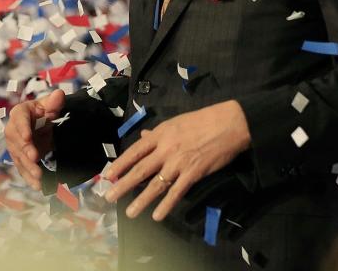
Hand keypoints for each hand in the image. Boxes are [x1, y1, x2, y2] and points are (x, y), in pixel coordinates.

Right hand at [4, 89, 64, 190]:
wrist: (42, 124)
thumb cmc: (44, 111)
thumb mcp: (50, 105)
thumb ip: (55, 102)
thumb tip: (59, 94)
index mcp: (19, 113)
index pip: (19, 120)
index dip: (23, 129)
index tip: (28, 138)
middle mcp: (13, 130)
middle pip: (17, 142)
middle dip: (26, 151)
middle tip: (35, 158)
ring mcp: (14, 146)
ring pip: (19, 157)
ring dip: (27, 167)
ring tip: (39, 177)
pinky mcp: (19, 158)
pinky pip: (22, 168)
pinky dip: (29, 177)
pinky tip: (37, 185)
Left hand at [103, 100, 250, 220]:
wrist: (229, 124)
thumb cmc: (202, 120)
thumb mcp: (176, 122)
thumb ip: (158, 133)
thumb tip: (142, 136)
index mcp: (160, 134)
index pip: (135, 151)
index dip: (121, 164)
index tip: (108, 176)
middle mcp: (166, 149)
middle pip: (140, 170)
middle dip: (124, 185)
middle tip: (109, 197)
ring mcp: (179, 162)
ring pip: (156, 184)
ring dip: (141, 200)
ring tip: (130, 212)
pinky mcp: (193, 173)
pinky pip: (176, 192)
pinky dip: (166, 205)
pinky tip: (157, 215)